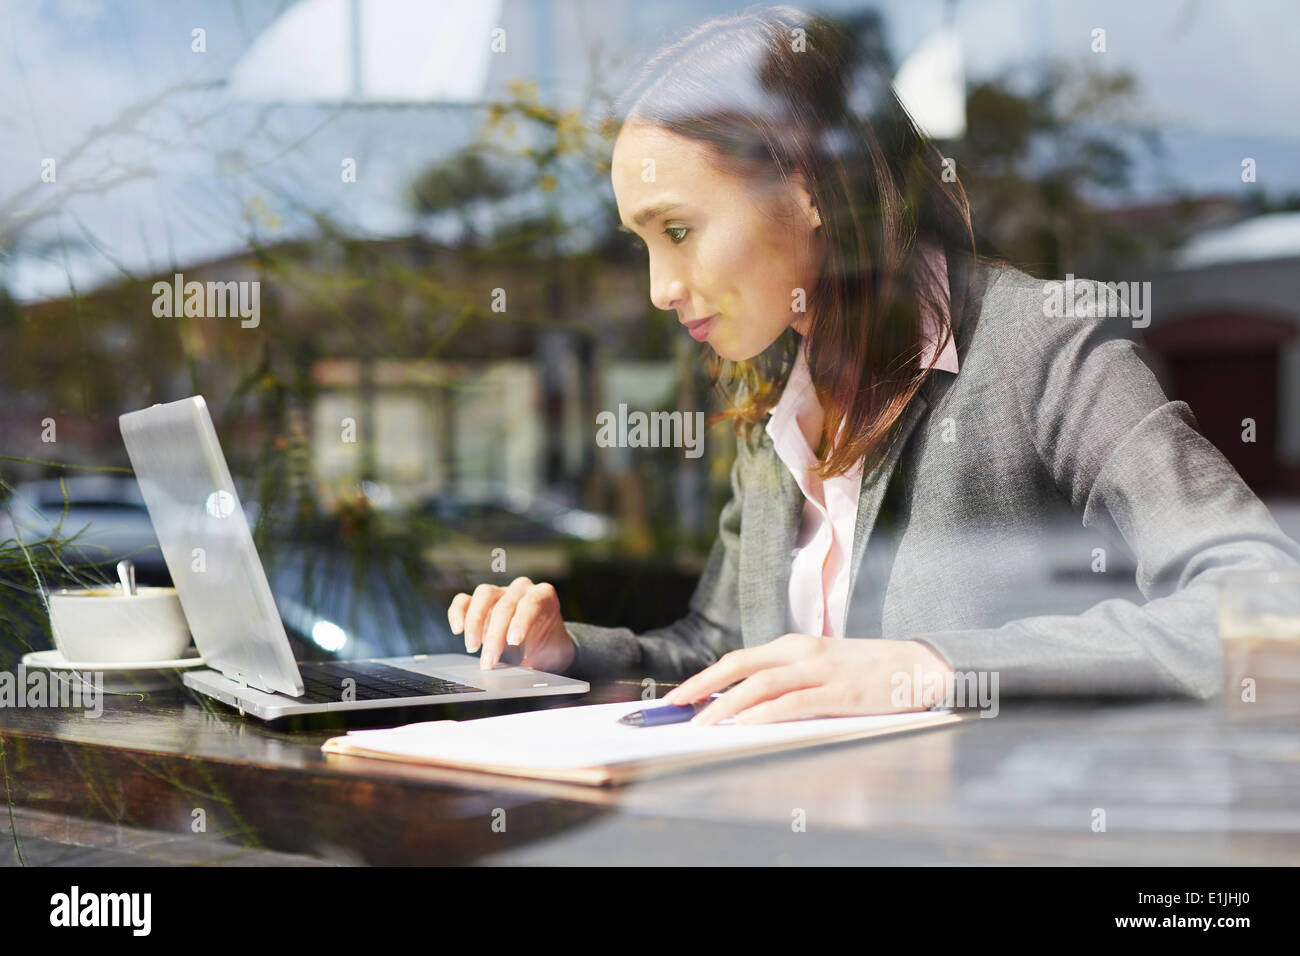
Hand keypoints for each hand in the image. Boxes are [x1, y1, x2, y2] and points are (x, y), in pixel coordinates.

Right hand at [448, 577, 575, 672]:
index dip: (521, 621)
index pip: (531, 603)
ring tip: (472, 647)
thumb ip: (541, 660)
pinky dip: (458, 613)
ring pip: (484, 595)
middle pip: (505, 605)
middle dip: (495, 636)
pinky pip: (464, 600)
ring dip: (475, 622)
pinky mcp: (478, 601)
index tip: (513, 641)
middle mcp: (521, 589)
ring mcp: (499, 592)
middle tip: (489, 662)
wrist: (541, 645)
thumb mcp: (551, 655)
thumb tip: (525, 671)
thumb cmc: (547, 647)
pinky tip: (458, 630)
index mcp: (543, 596)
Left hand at [660, 634, 954, 723]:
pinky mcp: (840, 693)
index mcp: (794, 645)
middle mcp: (802, 651)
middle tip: (676, 705)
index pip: (739, 658)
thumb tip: (746, 705)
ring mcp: (822, 670)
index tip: (680, 695)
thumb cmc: (868, 671)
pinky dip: (768, 712)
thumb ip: (788, 680)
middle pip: (741, 664)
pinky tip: (749, 723)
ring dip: (728, 703)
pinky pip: (796, 701)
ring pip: (762, 683)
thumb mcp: (822, 666)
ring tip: (704, 722)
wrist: (920, 667)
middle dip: (704, 685)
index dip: (706, 676)